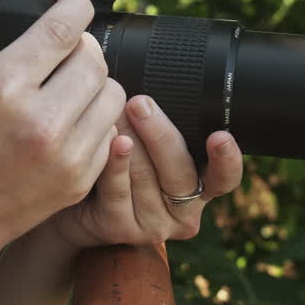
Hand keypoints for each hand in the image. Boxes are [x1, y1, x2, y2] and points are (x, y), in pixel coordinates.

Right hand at [0, 0, 126, 265]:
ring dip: (95, 81)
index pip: (63, 27)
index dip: (75, 2)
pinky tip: (74, 117)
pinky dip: (97, 118)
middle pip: (94, 57)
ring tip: (71, 81)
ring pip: (112, 92)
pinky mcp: (78, 180)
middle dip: (81, 43)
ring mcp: (64, 154)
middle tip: (64, 46)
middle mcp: (39, 119)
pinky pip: (111, 131)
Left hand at [43, 94, 243, 249]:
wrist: (77, 204)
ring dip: (130, 139)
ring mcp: (152, 225)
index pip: (225, 178)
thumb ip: (163, 126)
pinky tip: (109, 141)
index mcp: (202, 186)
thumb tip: (162, 74)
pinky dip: (114, 162)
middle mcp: (183, 211)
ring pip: (146, 178)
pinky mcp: (120, 230)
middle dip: (160, 134)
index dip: (227, 159)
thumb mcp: (150, 145)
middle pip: (180, 173)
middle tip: (140, 104)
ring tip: (115, 110)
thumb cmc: (121, 163)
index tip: (220, 136)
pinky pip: (118, 191)